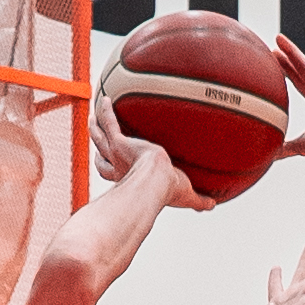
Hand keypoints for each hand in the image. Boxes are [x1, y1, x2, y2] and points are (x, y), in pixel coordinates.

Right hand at [90, 98, 215, 211]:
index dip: (106, 167)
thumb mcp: (184, 196)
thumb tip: (212, 205)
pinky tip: (104, 99)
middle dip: (97, 144)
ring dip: (95, 126)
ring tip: (93, 116)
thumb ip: (197, 201)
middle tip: (95, 135)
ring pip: (100, 136)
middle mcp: (118, 166)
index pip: (110, 172)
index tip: (106, 163)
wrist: (158, 181)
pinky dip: (106, 111)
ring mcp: (117, 153)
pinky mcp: (120, 142)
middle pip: (100, 153)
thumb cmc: (168, 192)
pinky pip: (110, 122)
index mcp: (127, 177)